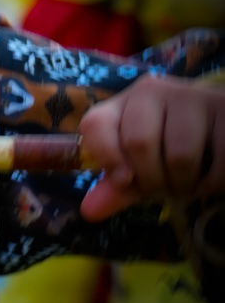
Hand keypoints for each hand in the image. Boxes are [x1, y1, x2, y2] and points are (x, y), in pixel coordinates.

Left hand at [80, 75, 224, 220]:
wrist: (222, 131)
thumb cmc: (176, 149)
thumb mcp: (144, 168)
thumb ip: (119, 188)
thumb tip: (90, 211)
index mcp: (124, 104)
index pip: (96, 124)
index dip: (107, 158)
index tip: (124, 181)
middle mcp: (154, 91)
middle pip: (138, 143)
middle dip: (153, 181)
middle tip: (168, 186)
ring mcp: (192, 96)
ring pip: (179, 155)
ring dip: (185, 184)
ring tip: (191, 180)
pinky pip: (217, 161)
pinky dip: (213, 183)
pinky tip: (213, 174)